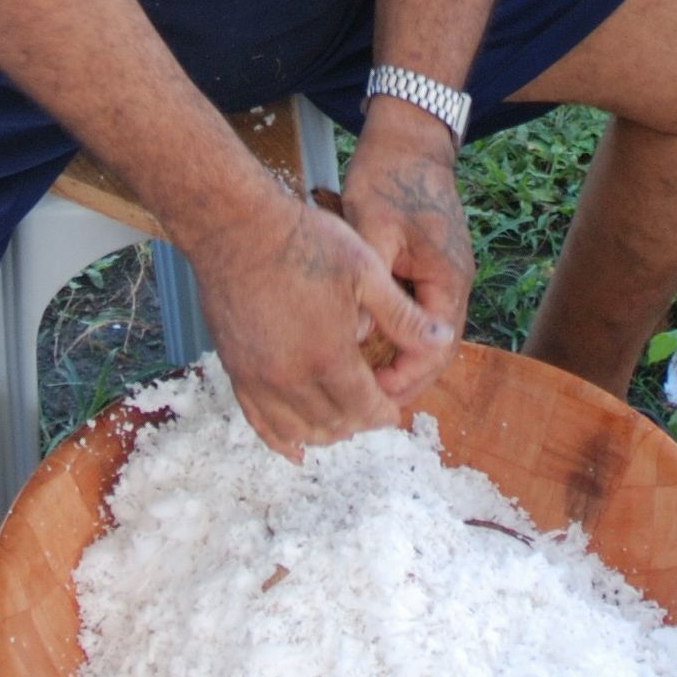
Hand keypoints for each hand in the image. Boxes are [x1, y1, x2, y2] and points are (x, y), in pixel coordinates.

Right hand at [186, 184, 454, 460]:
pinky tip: (296, 449)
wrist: (234, 227)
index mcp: (329, 356)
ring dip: (325, 433)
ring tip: (341, 423)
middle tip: (370, 410)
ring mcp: (259, 377)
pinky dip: (281, 440)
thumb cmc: (303, 242)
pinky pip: (259, 421)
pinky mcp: (236, 370)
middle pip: (334, 423)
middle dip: (358, 422)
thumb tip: (442, 341)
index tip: (393, 409)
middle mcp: (291, 377)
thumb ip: (403, 316)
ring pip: (298, 430)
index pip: (365, 408)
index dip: (384, 413)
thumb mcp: (366, 272)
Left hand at [339, 97, 474, 400]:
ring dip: (399, 361)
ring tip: (362, 385)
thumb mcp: (372, 228)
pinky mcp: (429, 270)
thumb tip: (355, 335)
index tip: (369, 392)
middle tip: (364, 402)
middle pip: (434, 349)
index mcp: (447, 278)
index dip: (404, 377)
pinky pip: (416, 316)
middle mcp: (453, 283)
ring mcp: (444, 277)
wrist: (409, 140)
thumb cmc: (389, 177)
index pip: (434, 347)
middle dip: (402, 379)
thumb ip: (367, 283)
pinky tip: (365, 347)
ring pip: (425, 336)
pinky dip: (395, 336)